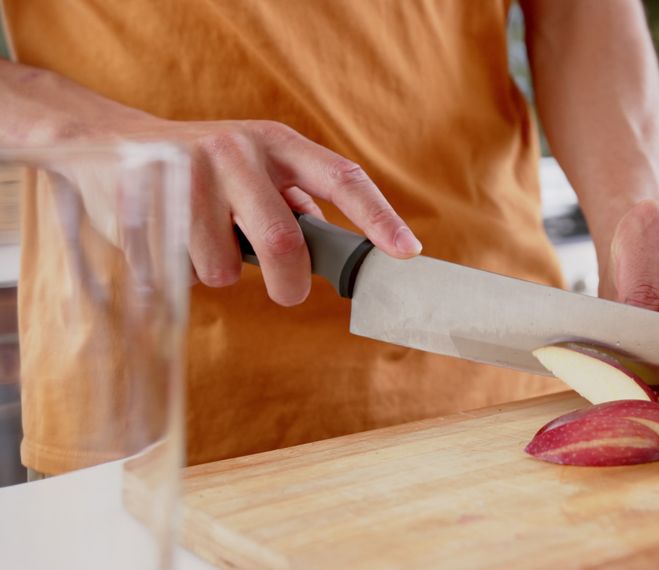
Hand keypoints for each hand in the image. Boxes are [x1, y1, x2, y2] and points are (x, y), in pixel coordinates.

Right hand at [162, 119, 420, 304]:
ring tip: (201, 241)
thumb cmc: (203, 167)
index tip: (407, 252)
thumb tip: (336, 244)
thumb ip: (296, 199)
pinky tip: (164, 239)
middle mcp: (236, 151)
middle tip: (288, 294)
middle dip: (291, 284)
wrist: (105, 144)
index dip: (378, 217)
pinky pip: (176, 273)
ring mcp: (186, 174)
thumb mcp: (257, 167)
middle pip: (284, 241)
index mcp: (276, 143)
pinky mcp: (140, 203)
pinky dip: (177, 273)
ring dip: (219, 273)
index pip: (341, 178)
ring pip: (223, 268)